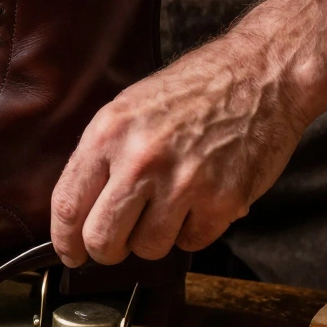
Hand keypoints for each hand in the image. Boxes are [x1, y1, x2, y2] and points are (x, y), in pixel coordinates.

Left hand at [51, 36, 311, 266]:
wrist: (261, 73)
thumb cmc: (193, 91)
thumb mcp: (128, 109)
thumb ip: (100, 158)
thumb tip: (77, 214)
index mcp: (109, 134)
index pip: (68, 206)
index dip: (65, 240)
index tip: (71, 253)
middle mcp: (141, 159)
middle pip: (102, 239)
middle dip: (107, 250)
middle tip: (118, 241)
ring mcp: (183, 182)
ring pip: (147, 248)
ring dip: (154, 238)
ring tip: (168, 206)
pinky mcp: (223, 201)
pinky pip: (191, 243)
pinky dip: (193, 231)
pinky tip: (199, 201)